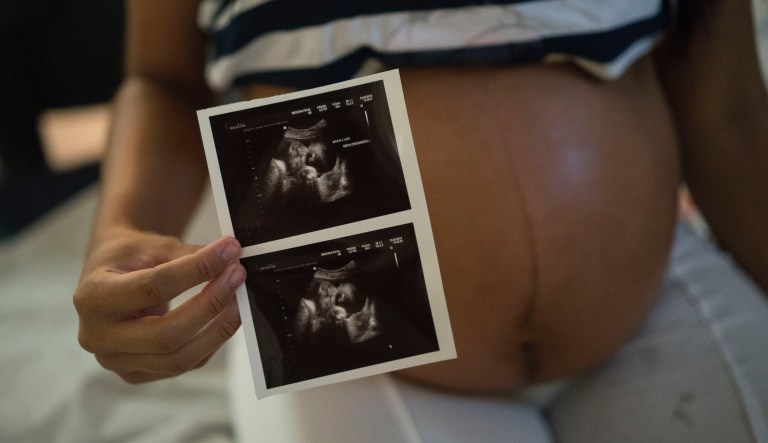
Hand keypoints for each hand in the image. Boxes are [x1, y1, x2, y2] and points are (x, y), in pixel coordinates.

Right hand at [73, 229, 245, 382]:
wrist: (111, 276)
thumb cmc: (128, 257)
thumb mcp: (152, 246)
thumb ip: (188, 255)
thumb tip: (230, 257)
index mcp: (92, 298)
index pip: (153, 287)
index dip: (196, 270)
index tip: (228, 251)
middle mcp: (97, 337)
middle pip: (165, 334)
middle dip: (210, 304)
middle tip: (237, 276)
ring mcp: (116, 362)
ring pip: (178, 359)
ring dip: (218, 329)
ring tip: (239, 300)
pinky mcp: (137, 374)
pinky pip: (184, 364)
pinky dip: (211, 341)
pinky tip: (225, 318)